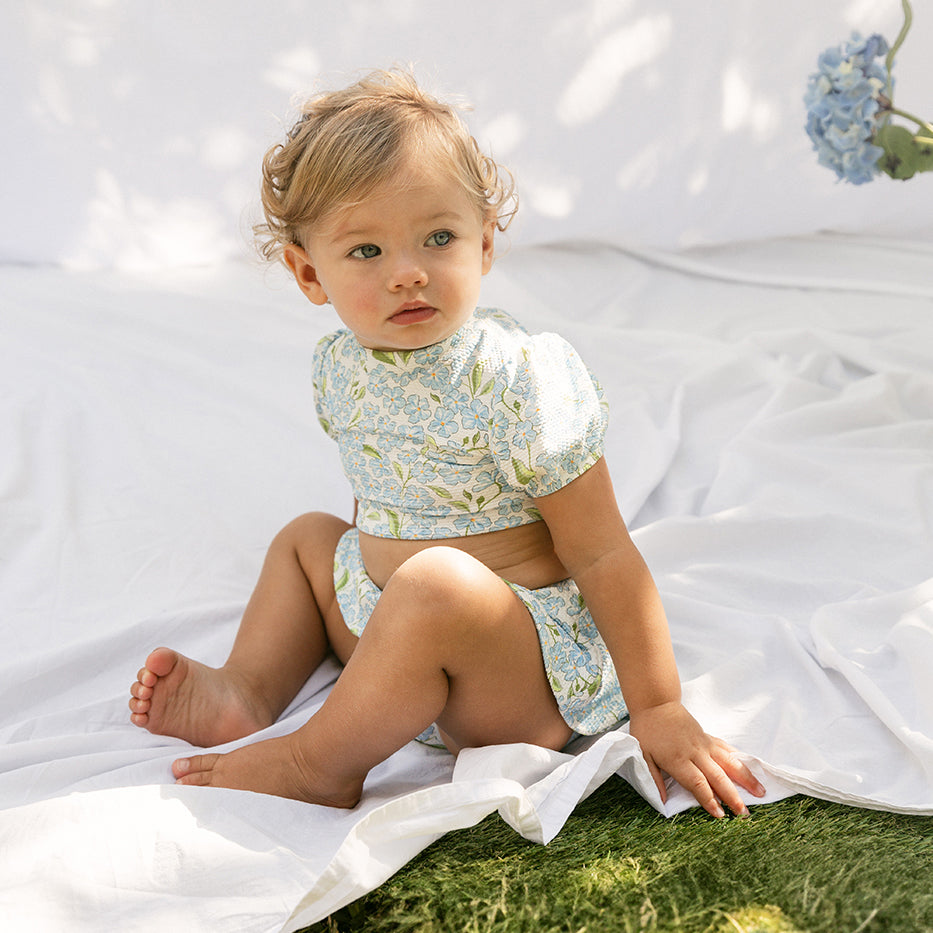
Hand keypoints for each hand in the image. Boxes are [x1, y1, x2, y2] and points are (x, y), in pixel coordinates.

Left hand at [628, 701, 765, 817]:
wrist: (656, 703)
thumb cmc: (647, 730)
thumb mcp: (642, 755)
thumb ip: (654, 779)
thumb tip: (662, 802)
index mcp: (677, 759)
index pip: (697, 783)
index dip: (709, 799)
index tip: (720, 815)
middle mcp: (695, 752)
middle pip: (717, 776)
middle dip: (732, 796)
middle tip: (744, 814)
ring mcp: (704, 743)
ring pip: (729, 762)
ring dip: (745, 778)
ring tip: (761, 792)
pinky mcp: (708, 737)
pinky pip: (727, 749)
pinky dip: (740, 759)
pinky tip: (752, 768)